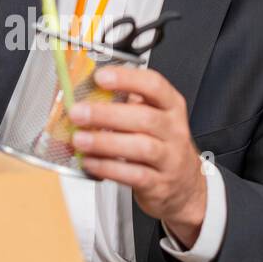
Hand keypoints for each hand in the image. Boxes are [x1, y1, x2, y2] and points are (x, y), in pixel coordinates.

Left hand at [67, 65, 206, 246]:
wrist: (183, 184)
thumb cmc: (160, 144)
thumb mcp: (152, 117)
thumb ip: (124, 104)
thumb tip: (84, 95)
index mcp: (171, 106)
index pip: (154, 85)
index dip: (127, 79)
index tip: (101, 77)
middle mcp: (174, 130)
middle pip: (144, 118)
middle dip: (107, 114)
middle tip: (78, 112)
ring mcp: (170, 159)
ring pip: (141, 147)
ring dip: (105, 142)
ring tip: (79, 139)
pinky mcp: (159, 184)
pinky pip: (134, 175)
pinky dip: (108, 168)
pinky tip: (90, 162)